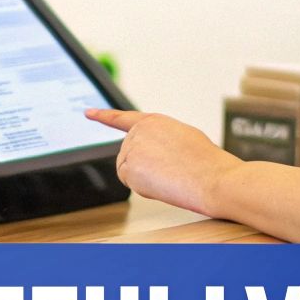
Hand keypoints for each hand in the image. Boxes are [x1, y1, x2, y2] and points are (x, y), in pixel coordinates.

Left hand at [85, 108, 241, 215]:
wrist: (211, 178)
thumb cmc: (205, 161)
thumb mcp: (182, 137)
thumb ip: (159, 139)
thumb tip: (150, 153)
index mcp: (153, 121)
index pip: (122, 119)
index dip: (103, 116)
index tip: (88, 113)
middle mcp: (137, 132)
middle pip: (129, 155)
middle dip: (145, 166)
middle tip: (172, 168)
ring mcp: (131, 148)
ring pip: (129, 170)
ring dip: (146, 177)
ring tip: (171, 174)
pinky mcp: (128, 167)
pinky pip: (130, 182)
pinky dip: (144, 187)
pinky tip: (163, 182)